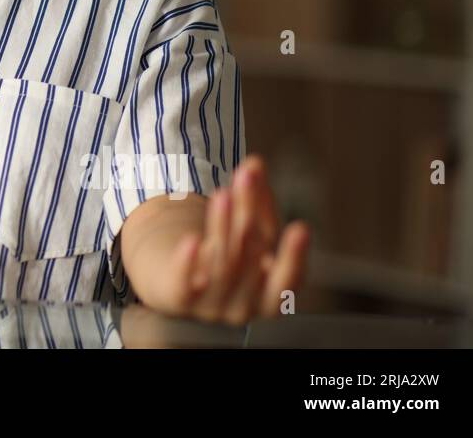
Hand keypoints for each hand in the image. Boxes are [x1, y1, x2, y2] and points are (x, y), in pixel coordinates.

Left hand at [159, 155, 310, 324]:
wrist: (170, 285)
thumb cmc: (220, 258)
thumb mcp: (242, 237)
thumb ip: (254, 206)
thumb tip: (255, 162)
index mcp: (268, 299)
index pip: (287, 280)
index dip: (295, 257)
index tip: (302, 227)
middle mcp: (242, 309)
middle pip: (249, 256)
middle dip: (249, 212)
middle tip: (247, 175)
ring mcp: (209, 309)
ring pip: (221, 263)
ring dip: (223, 225)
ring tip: (223, 192)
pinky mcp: (177, 302)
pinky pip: (184, 285)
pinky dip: (189, 263)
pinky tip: (193, 240)